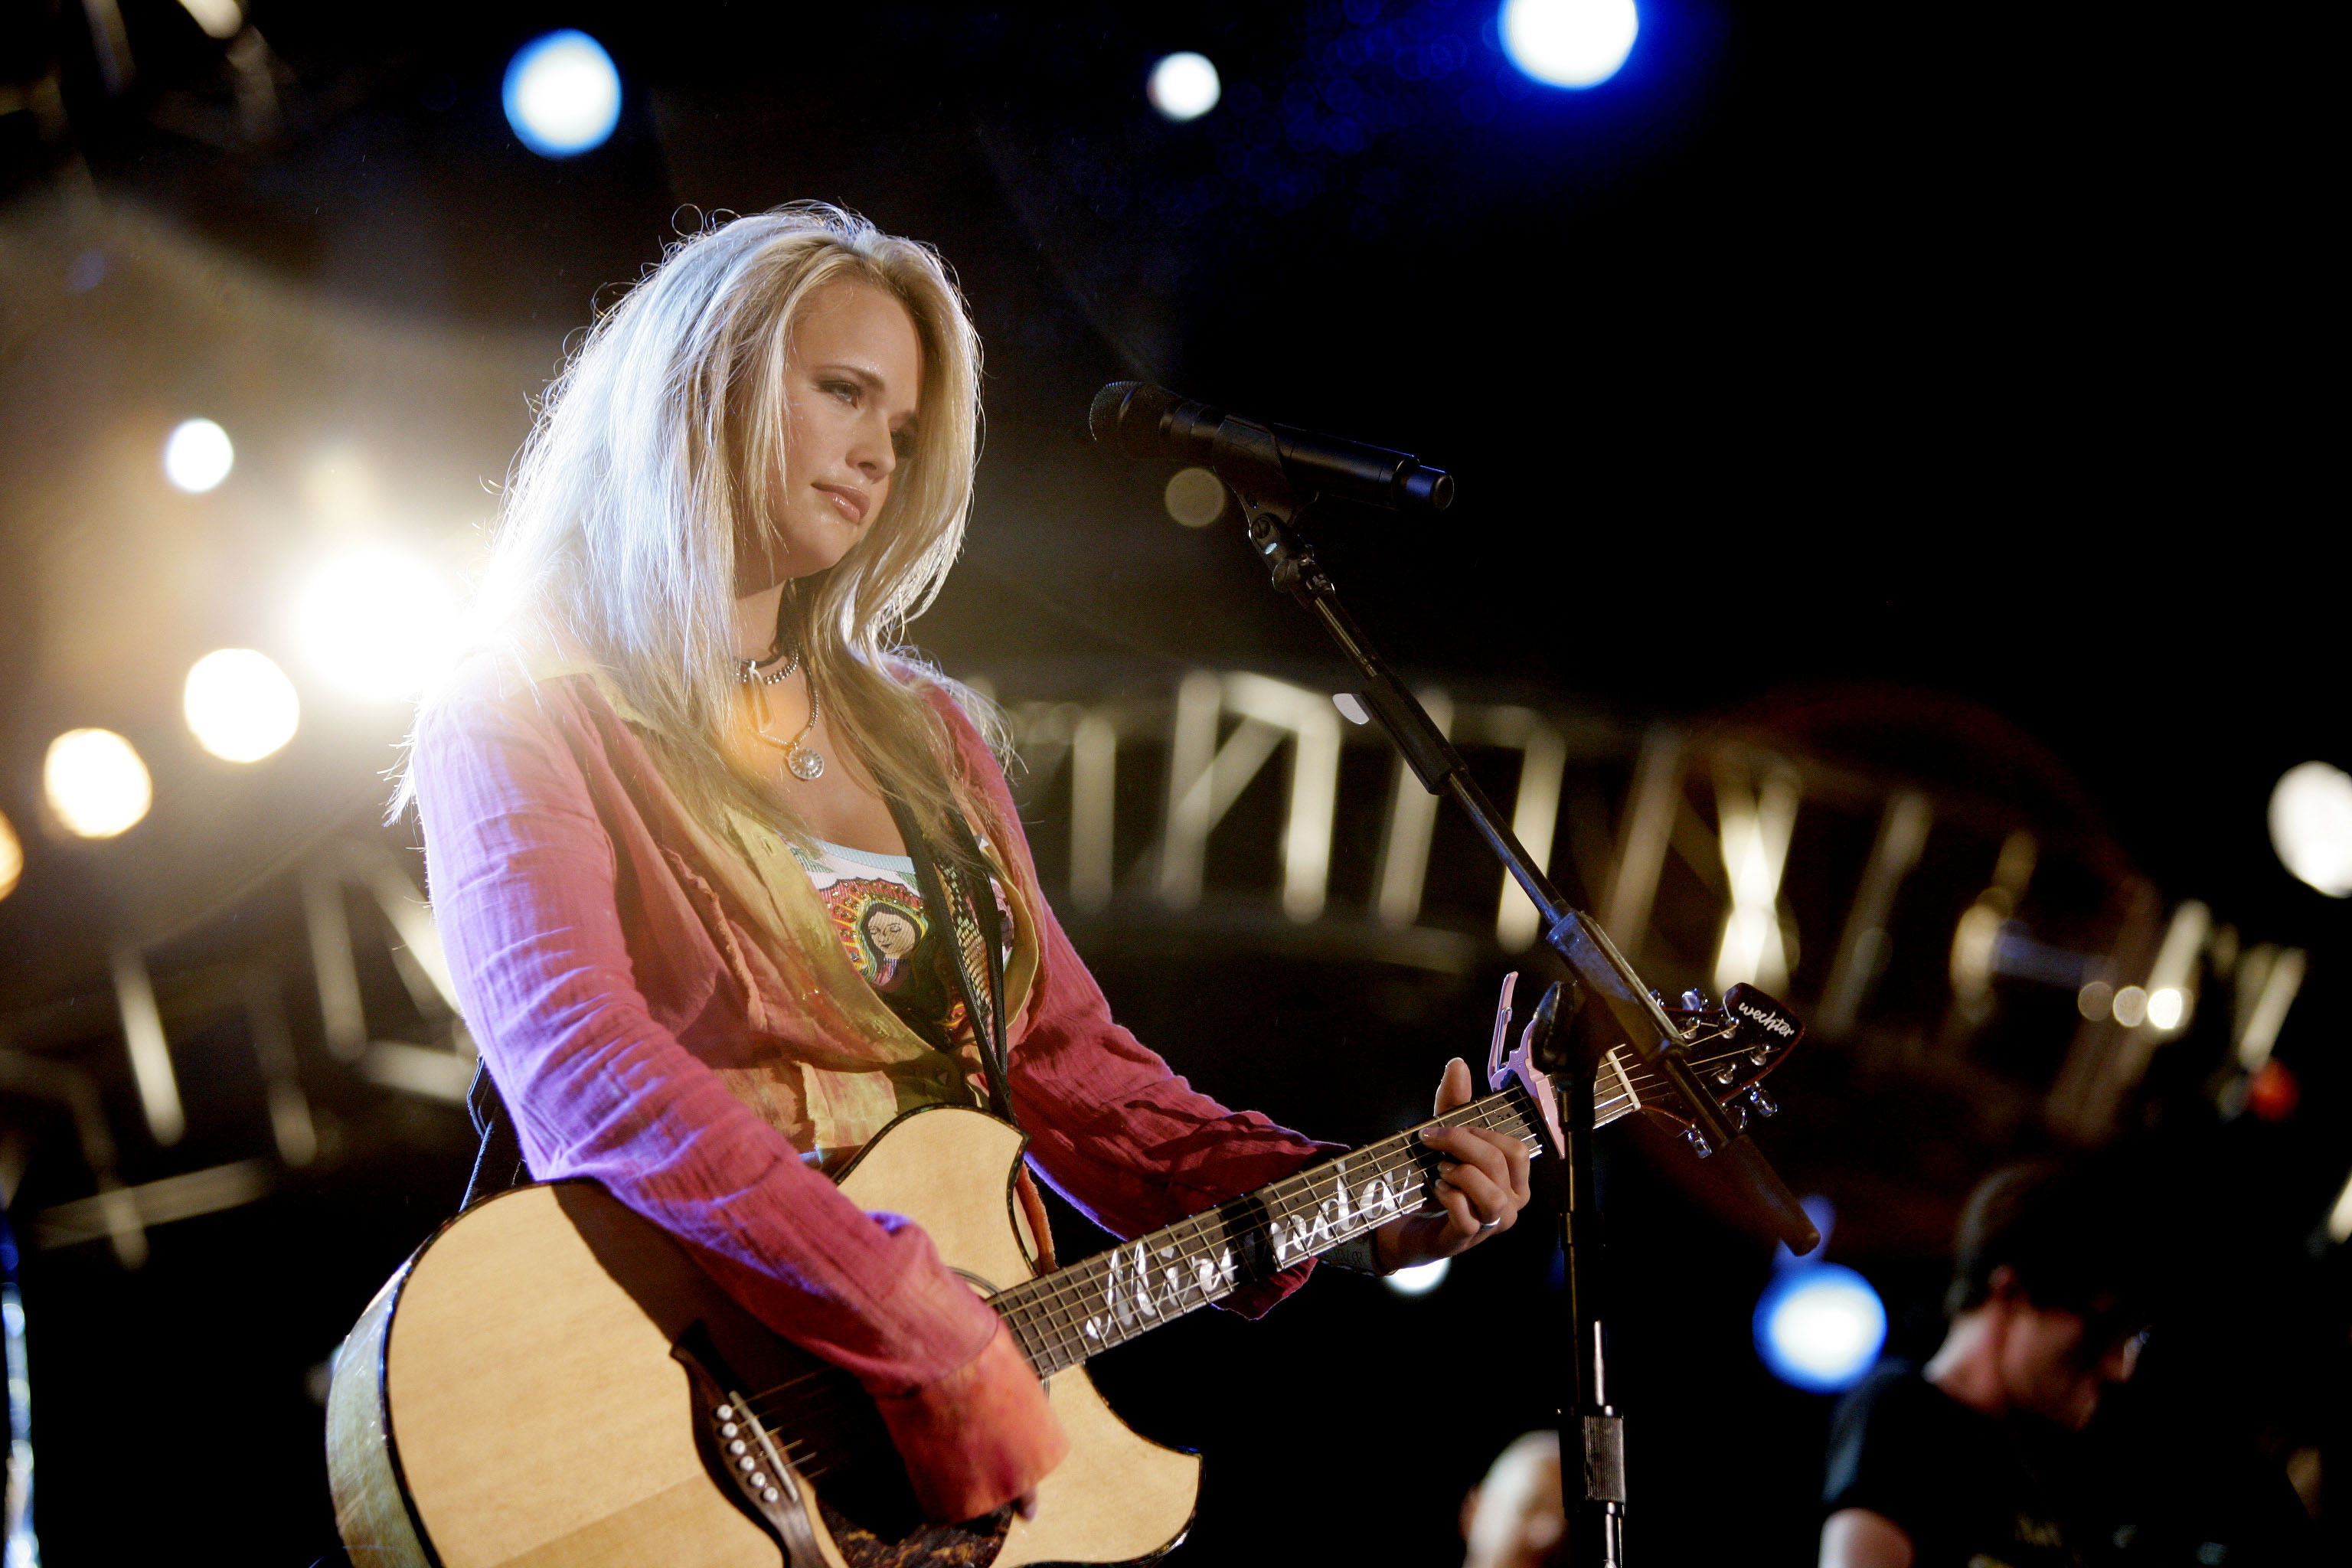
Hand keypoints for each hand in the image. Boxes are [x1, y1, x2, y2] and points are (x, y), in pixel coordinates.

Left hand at [1374, 1057, 1532, 1272]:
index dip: (1481, 1132)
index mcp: (1514, 1178)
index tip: (1447, 1124)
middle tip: (1432, 1140)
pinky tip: (1437, 1190)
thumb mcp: (1446, 1140)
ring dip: (1461, 1174)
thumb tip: (1458, 1065)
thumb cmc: (1440, 1180)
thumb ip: (1453, 1104)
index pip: (1515, 1149)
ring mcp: (1491, 1224)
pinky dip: (1450, 1198)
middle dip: (1462, 1143)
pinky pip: (1468, 1219)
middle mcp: (1511, 1202)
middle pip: (1500, 1163)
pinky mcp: (1466, 1239)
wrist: (1409, 1224)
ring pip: (1492, 1195)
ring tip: (1440, 1169)